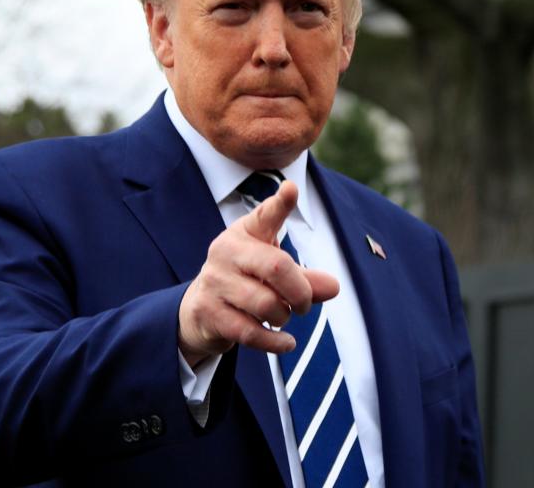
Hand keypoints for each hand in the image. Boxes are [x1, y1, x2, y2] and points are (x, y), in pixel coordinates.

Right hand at [177, 180, 338, 366]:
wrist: (200, 310)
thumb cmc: (246, 281)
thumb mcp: (274, 273)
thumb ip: (305, 278)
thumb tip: (333, 287)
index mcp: (245, 232)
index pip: (265, 215)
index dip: (280, 204)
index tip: (291, 189)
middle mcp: (225, 251)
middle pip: (276, 266)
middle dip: (301, 291)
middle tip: (305, 304)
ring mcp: (214, 281)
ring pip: (266, 304)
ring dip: (283, 316)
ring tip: (281, 316)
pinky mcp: (207, 312)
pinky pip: (250, 332)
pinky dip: (275, 341)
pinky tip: (287, 343)